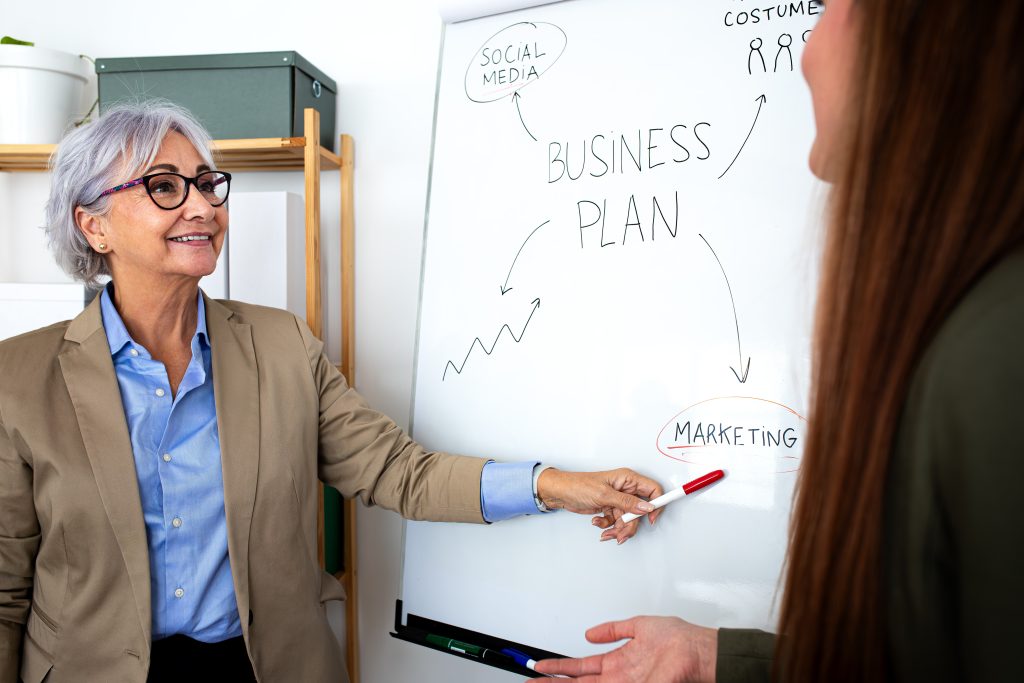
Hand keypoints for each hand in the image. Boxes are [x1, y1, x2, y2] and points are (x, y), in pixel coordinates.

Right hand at [530, 616, 716, 682]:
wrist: (699, 651)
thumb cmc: (679, 640)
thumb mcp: (639, 626)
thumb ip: (614, 630)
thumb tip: (590, 633)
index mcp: (619, 662)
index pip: (581, 668)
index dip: (560, 668)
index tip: (540, 666)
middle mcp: (619, 678)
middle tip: (530, 682)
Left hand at [536, 468, 663, 543]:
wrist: (560, 493)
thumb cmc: (579, 485)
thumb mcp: (604, 494)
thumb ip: (627, 502)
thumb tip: (646, 507)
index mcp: (628, 479)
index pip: (653, 490)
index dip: (656, 504)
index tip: (650, 519)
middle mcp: (625, 489)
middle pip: (641, 511)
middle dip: (630, 525)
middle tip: (620, 533)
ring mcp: (618, 500)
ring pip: (628, 520)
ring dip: (618, 529)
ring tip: (606, 533)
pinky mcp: (610, 508)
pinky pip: (617, 522)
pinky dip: (609, 527)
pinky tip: (598, 524)